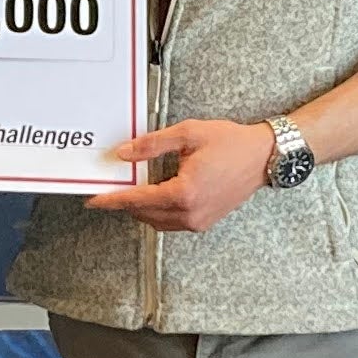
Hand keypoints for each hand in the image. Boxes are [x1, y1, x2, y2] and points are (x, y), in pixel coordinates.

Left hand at [83, 117, 272, 234]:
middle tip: (109, 190)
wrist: (264, 157)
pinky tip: (155, 195)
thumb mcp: (188, 134)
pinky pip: (172, 223)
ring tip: (130, 191)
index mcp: (184, 193)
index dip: (112, 200)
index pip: (137, 200)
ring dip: (141, 209)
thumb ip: (152, 145)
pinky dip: (158, 212)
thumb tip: (124, 154)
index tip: (94, 200)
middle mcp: (191, 213)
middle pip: (144, 214)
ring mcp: (199, 221)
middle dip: (125, 203)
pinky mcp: (205, 222)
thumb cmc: (231, 143)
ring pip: (157, 222)